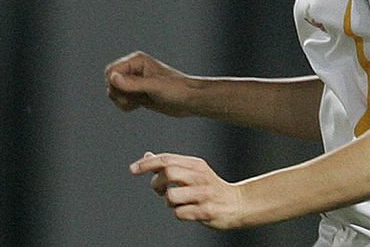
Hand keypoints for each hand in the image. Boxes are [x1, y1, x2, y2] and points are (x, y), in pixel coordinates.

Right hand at [104, 50, 195, 116]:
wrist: (190, 100)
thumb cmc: (177, 89)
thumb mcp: (154, 86)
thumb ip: (132, 83)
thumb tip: (112, 78)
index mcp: (137, 60)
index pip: (111, 71)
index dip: (115, 84)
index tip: (128, 92)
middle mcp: (134, 69)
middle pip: (110, 82)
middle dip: (117, 94)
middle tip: (133, 99)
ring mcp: (135, 81)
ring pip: (114, 92)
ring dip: (122, 101)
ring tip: (138, 102)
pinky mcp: (137, 93)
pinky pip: (120, 100)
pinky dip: (126, 106)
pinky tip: (139, 106)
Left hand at [130, 151, 244, 229]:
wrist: (237, 203)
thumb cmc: (210, 188)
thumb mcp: (193, 172)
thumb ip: (171, 164)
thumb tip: (147, 156)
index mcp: (196, 164)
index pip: (167, 159)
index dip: (147, 164)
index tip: (133, 169)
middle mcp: (200, 176)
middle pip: (168, 173)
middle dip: (157, 184)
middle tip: (161, 191)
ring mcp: (204, 194)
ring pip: (171, 196)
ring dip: (168, 202)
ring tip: (178, 203)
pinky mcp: (206, 211)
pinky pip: (180, 213)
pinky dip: (179, 214)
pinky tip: (189, 211)